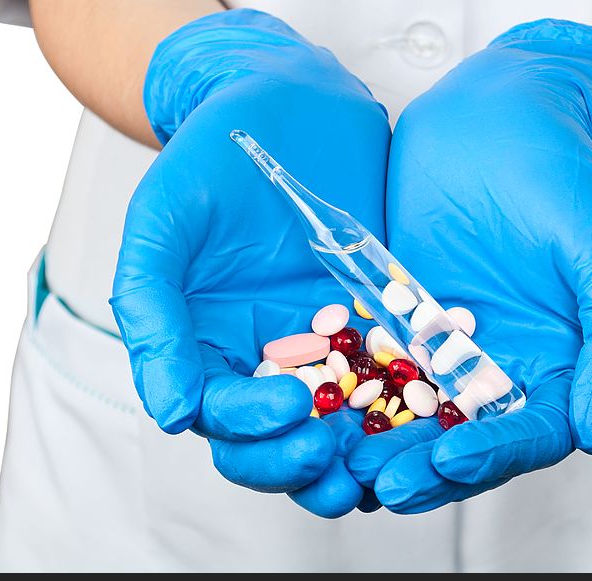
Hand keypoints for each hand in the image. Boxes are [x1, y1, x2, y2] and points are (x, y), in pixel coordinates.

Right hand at [110, 10, 389, 516]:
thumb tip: (168, 413)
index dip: (252, 429)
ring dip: (362, 455)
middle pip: (279, 442)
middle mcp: (268, 359)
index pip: (223, 420)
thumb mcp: (163, 229)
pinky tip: (437, 403)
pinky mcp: (379, 323)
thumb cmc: (208, 162)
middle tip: (336, 455)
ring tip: (389, 463)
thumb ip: (154, 316)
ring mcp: (328, 346)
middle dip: (304, 463)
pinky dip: (415, 396)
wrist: (283, 106)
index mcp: (208, 350)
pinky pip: (398, 372)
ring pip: (342, 425)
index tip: (292, 407)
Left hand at [348, 20, 591, 512]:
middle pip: (462, 440)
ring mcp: (444, 348)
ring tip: (343, 462)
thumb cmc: (564, 180)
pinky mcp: (398, 319)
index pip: (527, 435)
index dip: (492, 456)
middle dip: (423, 467)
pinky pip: (371, 363)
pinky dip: (348, 389)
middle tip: (380, 484)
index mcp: (556, 368)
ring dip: (379, 443)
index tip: (448, 459)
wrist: (501, 117)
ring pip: (410, 413)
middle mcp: (499, 369)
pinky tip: (318, 405)